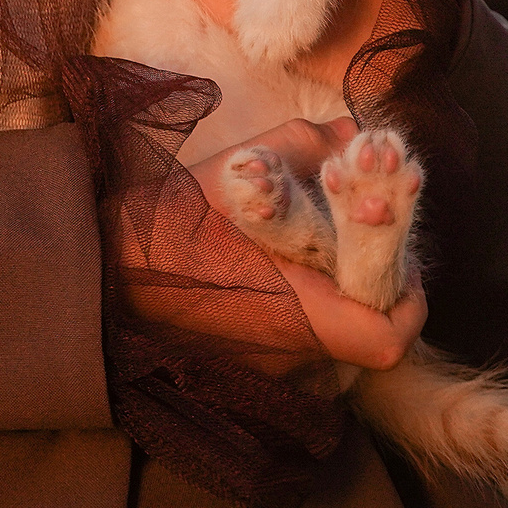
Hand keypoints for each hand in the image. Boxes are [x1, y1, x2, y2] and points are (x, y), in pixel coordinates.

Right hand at [186, 117, 427, 375]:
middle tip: (363, 240)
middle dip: (375, 287)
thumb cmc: (169, 226)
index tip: (402, 254)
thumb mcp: (238, 173)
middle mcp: (292, 358)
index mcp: (300, 314)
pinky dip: (308, 314)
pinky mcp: (247, 373)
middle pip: (368, 339)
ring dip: (341, 300)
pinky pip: (301, 349)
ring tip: (325, 250)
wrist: (99, 273)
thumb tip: (353, 134)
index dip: (408, 295)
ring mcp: (268, 373)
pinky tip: (286, 272)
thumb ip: (306, 147)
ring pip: (336, 345)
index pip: (390, 335)